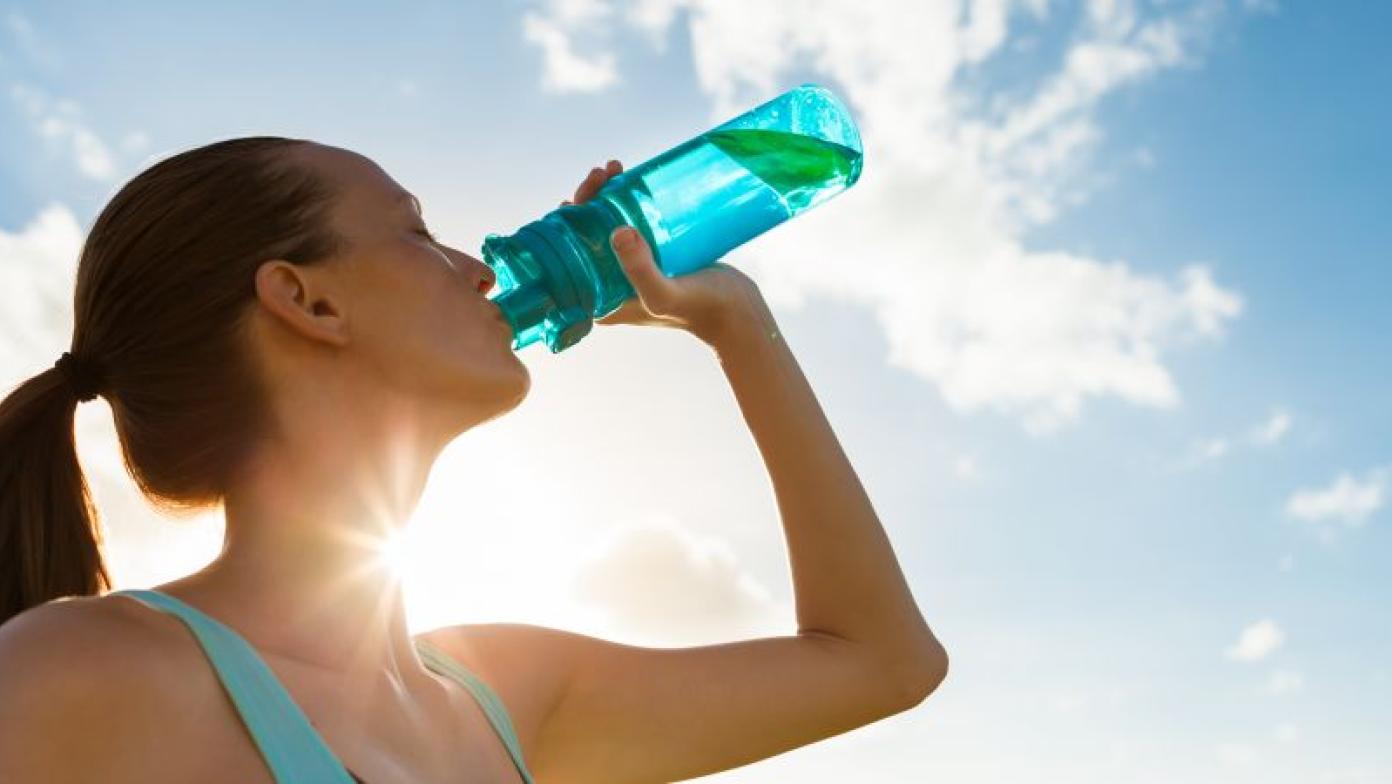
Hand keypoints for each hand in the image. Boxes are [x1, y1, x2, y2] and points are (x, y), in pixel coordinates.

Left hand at [560, 159, 774, 346]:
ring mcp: (629, 272)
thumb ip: (640, 270)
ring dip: (605, 196)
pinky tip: (629, 181)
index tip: (579, 194)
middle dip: (587, 201)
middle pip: (584, 237)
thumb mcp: (665, 294)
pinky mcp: (651, 259)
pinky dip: (626, 202)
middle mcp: (608, 287)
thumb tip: (617, 231)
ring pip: (606, 227)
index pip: (568, 257)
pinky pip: (630, 225)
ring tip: (615, 169)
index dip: (566, 223)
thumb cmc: (700, 309)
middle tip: (603, 173)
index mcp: (599, 300)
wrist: (738, 313)